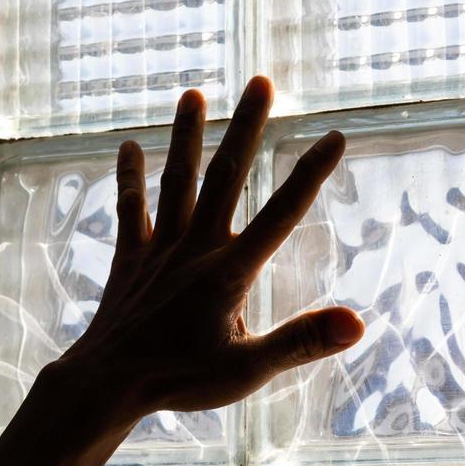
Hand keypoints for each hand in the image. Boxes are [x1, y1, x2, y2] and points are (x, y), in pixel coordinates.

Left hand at [56, 76, 364, 423]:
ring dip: (186, 136)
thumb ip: (302, 341)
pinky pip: (130, 209)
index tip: (335, 135)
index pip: (281, 214)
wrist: (106, 385)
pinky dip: (129, 178)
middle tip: (261, 81)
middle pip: (225, 177)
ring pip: (176, 181)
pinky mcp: (130, 260)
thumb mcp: (249, 370)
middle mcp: (195, 248)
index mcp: (229, 272)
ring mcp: (159, 250)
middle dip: (246, 128)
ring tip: (193, 93)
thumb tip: (358, 323)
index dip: (310, 174)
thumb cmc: (179, 381)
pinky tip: (128, 146)